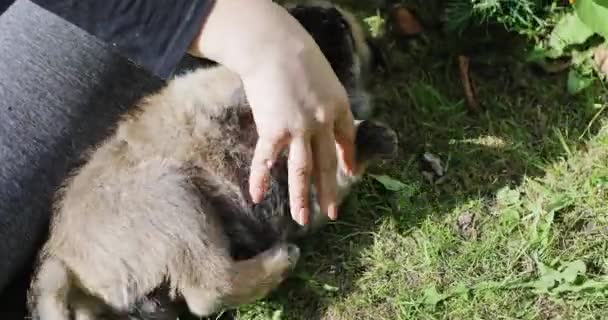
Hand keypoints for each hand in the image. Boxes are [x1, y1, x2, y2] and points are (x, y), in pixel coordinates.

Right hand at [188, 0, 355, 224]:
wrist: (274, 46)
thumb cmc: (297, 55)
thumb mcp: (325, 76)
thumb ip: (326, 98)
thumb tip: (322, 111)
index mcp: (339, 107)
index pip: (348, 139)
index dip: (349, 158)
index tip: (351, 173)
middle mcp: (322, 123)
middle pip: (327, 164)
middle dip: (329, 191)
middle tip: (331, 214)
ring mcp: (299, 129)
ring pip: (302, 171)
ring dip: (301, 198)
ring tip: (302, 220)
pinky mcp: (274, 130)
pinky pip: (267, 160)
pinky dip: (259, 179)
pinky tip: (256, 196)